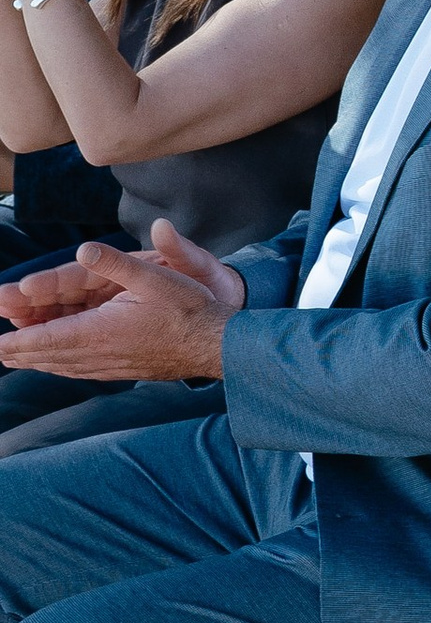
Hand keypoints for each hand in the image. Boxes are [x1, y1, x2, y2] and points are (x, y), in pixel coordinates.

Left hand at [0, 224, 240, 380]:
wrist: (218, 346)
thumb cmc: (189, 308)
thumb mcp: (155, 276)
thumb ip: (116, 263)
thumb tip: (83, 251)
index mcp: (102, 331)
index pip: (48, 338)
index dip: (19, 341)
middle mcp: (101, 354)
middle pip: (50, 356)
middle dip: (20, 352)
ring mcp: (112, 366)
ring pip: (64, 366)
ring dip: (37, 361)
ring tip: (17, 359)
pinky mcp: (123, 370)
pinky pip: (81, 372)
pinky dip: (60, 367)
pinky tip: (59, 365)